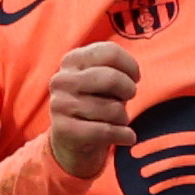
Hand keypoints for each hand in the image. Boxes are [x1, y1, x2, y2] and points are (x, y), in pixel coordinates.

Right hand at [47, 42, 138, 178]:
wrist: (72, 142)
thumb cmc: (95, 104)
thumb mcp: (104, 82)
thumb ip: (116, 71)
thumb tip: (132, 78)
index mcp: (72, 60)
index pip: (110, 52)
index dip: (130, 66)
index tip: (134, 78)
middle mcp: (61, 80)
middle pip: (112, 78)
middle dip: (129, 90)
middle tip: (128, 98)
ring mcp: (59, 105)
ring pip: (112, 109)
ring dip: (123, 117)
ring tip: (117, 120)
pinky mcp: (63, 130)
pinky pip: (106, 131)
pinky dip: (124, 135)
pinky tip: (128, 137)